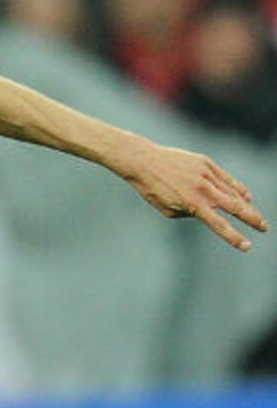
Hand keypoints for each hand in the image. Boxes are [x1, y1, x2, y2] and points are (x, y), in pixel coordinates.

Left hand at [123, 141, 266, 250]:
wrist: (143, 161)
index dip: (234, 237)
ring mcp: (205, 174)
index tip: (247, 246)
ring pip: (232, 192)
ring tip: (255, 215)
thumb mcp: (168, 209)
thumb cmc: (153, 189)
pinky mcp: (205, 163)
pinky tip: (246, 196)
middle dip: (252, 219)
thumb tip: (210, 212)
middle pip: (235, 207)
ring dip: (246, 205)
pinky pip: (226, 178)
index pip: (219, 225)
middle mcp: (202, 189)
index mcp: (193, 204)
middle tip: (264, 228)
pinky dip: (237, 187)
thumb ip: (191, 213)